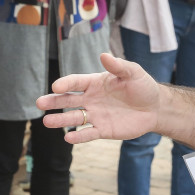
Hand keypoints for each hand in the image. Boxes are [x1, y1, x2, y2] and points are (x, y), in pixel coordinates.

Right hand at [37, 53, 160, 143]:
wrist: (155, 108)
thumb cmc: (143, 86)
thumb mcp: (133, 73)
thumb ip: (118, 66)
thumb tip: (104, 55)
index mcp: (95, 83)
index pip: (76, 82)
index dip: (66, 83)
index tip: (56, 86)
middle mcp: (91, 99)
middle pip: (68, 100)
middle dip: (54, 102)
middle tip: (39, 103)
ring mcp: (96, 115)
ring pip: (74, 118)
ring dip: (60, 120)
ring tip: (46, 122)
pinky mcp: (103, 130)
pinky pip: (88, 134)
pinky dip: (78, 137)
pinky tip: (68, 138)